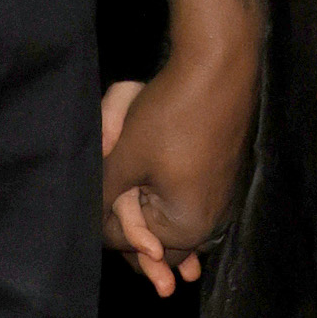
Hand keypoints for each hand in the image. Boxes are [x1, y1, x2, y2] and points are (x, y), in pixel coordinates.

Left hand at [100, 28, 257, 298]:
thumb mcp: (124, 159)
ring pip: (177, 221)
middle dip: (135, 230)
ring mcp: (222, 200)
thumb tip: (92, 223)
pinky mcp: (224, 179)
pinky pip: (190, 200)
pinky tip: (156, 181)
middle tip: (110, 207)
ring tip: (130, 198)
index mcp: (186, 227)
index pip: (134, 247)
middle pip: (163, 243)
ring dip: (152, 212)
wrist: (218, 70)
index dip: (109, 229)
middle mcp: (210, 222)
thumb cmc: (169, 115)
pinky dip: (170, 196)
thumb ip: (104, 197)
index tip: (97, 207)